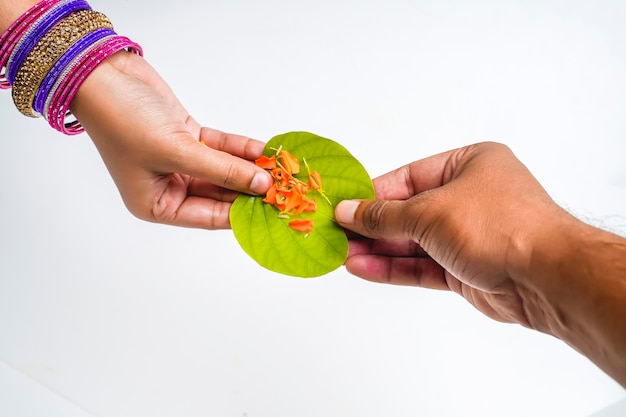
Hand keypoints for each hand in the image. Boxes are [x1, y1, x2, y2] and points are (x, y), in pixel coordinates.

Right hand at [70, 51, 271, 228]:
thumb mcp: (177, 151)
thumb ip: (223, 170)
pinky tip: (263, 150)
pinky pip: (220, 149)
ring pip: (223, 170)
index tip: (274, 208)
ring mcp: (179, 162)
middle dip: (250, 189)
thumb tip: (261, 185)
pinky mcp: (186, 138)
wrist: (101, 74)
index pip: (210, 217)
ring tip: (280, 168)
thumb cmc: (123, 120)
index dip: (243, 213)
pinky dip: (239, 149)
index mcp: (156, 206)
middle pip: (220, 194)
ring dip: (249, 168)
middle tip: (284, 187)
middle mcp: (168, 188)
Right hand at [334, 142, 567, 326]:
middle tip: (335, 233)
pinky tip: (362, 268)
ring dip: (378, 249)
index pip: (409, 177)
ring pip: (413, 242)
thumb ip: (384, 215)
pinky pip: (422, 265)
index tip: (342, 205)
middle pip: (409, 211)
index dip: (373, 193)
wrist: (547, 278)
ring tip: (341, 254)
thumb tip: (347, 211)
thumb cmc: (496, 225)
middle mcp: (470, 197)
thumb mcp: (430, 212)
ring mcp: (468, 235)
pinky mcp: (466, 269)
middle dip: (372, 225)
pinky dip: (394, 268)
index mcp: (469, 165)